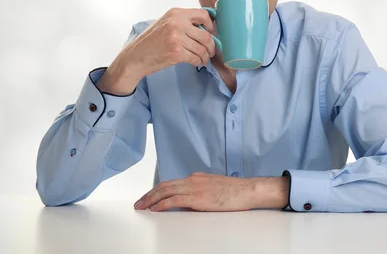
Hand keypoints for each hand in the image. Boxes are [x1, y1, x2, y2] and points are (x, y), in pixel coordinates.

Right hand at [97, 8, 215, 94]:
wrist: (135, 57)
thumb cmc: (150, 42)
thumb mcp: (165, 23)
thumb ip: (182, 22)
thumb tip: (205, 28)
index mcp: (175, 13)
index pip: (203, 15)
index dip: (210, 25)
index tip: (210, 32)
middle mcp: (177, 23)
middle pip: (206, 35)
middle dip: (211, 46)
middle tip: (210, 51)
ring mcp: (177, 37)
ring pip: (202, 48)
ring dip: (205, 56)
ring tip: (203, 59)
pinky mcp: (177, 52)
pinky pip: (196, 57)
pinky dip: (198, 61)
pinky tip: (196, 62)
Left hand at [133, 172, 289, 211]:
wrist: (247, 190)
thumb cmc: (235, 191)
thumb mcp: (214, 189)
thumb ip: (200, 192)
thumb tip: (191, 201)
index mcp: (196, 178)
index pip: (171, 183)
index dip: (157, 190)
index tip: (149, 197)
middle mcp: (193, 180)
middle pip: (164, 185)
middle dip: (149, 195)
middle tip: (138, 203)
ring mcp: (194, 187)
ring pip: (165, 191)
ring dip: (151, 199)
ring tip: (141, 206)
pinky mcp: (198, 197)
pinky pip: (174, 200)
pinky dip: (162, 203)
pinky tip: (154, 209)